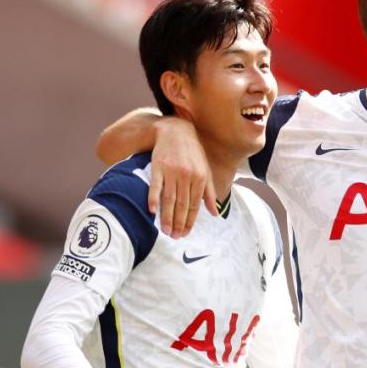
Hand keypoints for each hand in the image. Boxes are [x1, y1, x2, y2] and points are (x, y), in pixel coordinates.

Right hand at [149, 117, 217, 236]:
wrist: (176, 131)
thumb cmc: (193, 153)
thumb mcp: (205, 170)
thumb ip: (209, 193)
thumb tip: (215, 213)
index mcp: (200, 178)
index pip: (194, 206)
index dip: (190, 221)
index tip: (185, 233)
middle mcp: (187, 176)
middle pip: (182, 205)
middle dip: (179, 223)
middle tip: (175, 237)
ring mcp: (172, 171)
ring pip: (169, 199)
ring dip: (167, 217)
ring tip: (165, 231)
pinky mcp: (158, 166)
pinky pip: (155, 185)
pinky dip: (153, 198)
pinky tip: (152, 211)